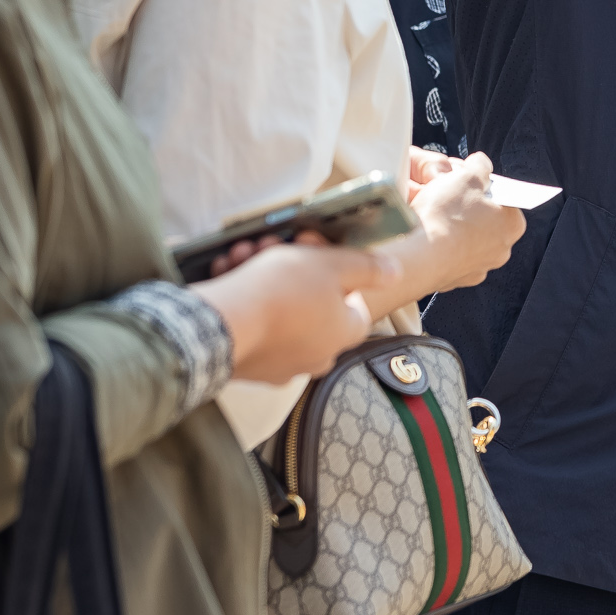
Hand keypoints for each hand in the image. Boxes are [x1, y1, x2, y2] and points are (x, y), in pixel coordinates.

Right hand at [193, 234, 396, 385]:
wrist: (220, 326)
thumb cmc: (283, 292)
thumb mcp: (333, 265)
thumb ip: (369, 268)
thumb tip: (394, 271)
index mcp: (345, 334)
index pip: (355, 301)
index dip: (336, 270)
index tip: (315, 250)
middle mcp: (318, 357)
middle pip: (315, 303)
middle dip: (294, 268)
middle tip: (275, 246)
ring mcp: (282, 366)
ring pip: (280, 312)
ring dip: (265, 279)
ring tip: (246, 255)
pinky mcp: (249, 367)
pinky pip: (254, 326)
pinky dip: (245, 301)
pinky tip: (229, 275)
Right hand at [395, 152, 525, 297]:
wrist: (418, 256)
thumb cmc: (446, 216)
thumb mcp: (467, 176)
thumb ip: (480, 166)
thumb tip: (481, 164)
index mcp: (512, 224)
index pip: (504, 199)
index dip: (484, 187)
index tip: (467, 183)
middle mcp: (500, 250)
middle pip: (485, 220)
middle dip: (468, 209)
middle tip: (448, 198)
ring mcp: (477, 268)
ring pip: (466, 240)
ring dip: (453, 228)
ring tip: (434, 217)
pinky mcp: (453, 280)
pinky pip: (448, 257)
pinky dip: (440, 247)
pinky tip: (427, 236)